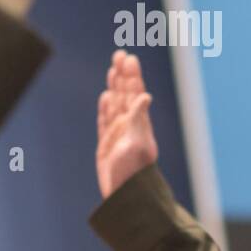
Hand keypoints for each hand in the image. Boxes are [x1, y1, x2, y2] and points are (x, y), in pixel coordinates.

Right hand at [96, 50, 159, 198]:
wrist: (126, 196)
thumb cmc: (133, 172)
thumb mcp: (137, 144)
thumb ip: (139, 119)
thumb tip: (145, 96)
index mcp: (138, 122)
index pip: (134, 92)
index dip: (131, 74)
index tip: (128, 57)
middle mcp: (129, 125)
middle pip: (124, 93)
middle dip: (122, 74)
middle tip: (120, 54)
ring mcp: (117, 134)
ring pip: (115, 104)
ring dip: (114, 86)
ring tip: (113, 70)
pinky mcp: (107, 146)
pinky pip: (105, 120)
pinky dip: (105, 107)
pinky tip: (106, 97)